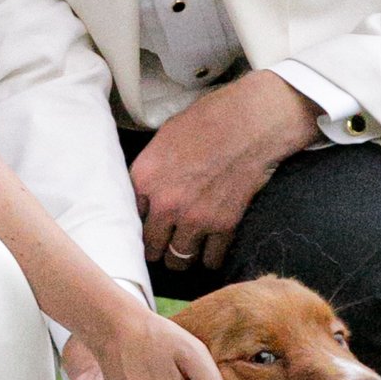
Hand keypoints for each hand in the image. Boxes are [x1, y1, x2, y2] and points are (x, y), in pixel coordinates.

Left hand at [131, 72, 319, 281]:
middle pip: (151, 247)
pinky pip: (211, 259)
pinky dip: (210, 258)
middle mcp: (165, 204)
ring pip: (179, 259)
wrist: (250, 122)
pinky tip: (210, 250)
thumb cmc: (208, 120)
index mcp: (145, 178)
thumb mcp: (165, 138)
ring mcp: (195, 218)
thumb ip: (152, 170)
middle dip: (157, 247)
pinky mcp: (223, 226)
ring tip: (185, 251)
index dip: (140, 223)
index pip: (130, 219)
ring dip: (181, 257)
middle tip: (164, 245)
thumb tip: (146, 191)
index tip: (147, 226)